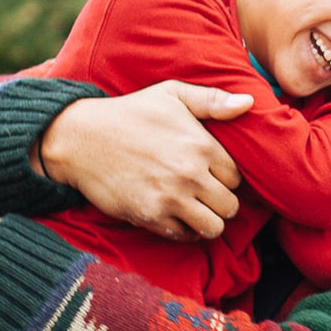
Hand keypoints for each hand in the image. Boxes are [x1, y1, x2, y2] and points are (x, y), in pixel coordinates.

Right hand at [40, 81, 248, 240]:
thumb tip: (249, 102)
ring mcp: (171, 198)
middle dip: (220, 202)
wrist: (81, 138)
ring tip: (195, 209)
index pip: (237, 177)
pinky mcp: (151, 217)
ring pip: (214, 227)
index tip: (210, 174)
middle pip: (230, 206)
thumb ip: (212, 100)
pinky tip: (175, 215)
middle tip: (204, 194)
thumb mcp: (171, 95)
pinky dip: (184, 230)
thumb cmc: (130, 114)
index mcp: (201, 145)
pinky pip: (185, 236)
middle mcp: (190, 174)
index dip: (225, 178)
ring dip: (207, 221)